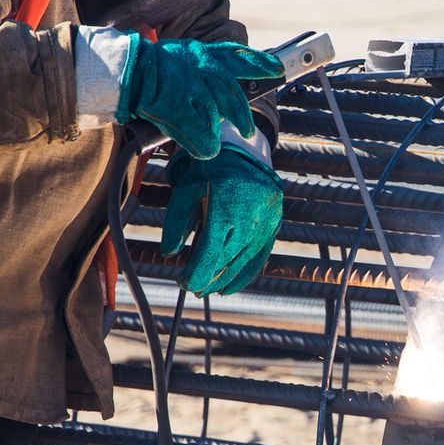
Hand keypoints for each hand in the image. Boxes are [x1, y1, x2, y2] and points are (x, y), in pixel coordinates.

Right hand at [117, 36, 281, 158]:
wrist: (119, 72)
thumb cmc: (148, 71)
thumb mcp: (179, 62)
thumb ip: (201, 74)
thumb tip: (223, 99)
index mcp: (199, 53)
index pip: (235, 56)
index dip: (258, 64)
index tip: (276, 70)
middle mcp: (198, 65)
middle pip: (230, 92)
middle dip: (241, 114)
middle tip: (247, 130)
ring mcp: (187, 85)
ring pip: (214, 114)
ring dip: (214, 130)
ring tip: (213, 142)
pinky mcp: (176, 105)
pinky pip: (198, 131)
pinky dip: (203, 144)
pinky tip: (206, 150)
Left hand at [159, 144, 283, 295]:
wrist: (244, 154)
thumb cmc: (208, 173)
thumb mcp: (186, 190)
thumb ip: (177, 221)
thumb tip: (169, 254)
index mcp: (228, 202)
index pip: (213, 248)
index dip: (198, 270)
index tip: (183, 283)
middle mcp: (251, 214)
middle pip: (227, 258)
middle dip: (207, 277)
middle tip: (190, 288)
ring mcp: (266, 222)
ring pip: (242, 261)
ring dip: (222, 280)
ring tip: (203, 290)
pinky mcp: (274, 227)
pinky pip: (258, 259)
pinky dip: (242, 277)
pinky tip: (226, 289)